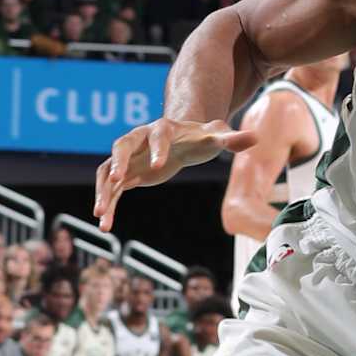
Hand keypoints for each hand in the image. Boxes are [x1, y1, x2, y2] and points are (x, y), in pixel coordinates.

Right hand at [94, 116, 257, 229]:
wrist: (182, 139)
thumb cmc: (199, 137)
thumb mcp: (215, 137)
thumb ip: (231, 139)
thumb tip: (255, 137)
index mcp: (162, 129)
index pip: (157, 135)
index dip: (157, 149)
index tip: (158, 166)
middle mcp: (139, 140)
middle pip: (121, 146)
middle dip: (117, 162)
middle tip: (114, 180)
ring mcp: (129, 158)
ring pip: (108, 171)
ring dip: (103, 191)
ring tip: (100, 215)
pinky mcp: (126, 175)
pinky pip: (111, 190)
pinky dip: (107, 205)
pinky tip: (105, 226)